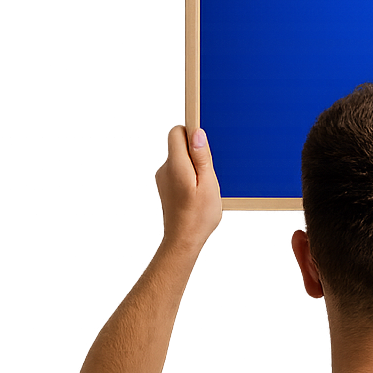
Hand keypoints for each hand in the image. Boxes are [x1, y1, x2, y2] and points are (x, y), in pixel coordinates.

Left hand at [155, 126, 222, 250]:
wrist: (184, 240)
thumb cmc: (198, 217)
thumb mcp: (208, 184)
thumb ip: (202, 157)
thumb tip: (197, 134)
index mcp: (176, 166)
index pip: (177, 133)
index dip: (192, 133)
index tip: (203, 143)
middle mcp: (165, 170)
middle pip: (179, 145)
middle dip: (195, 153)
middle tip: (207, 173)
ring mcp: (163, 178)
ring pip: (180, 159)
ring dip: (193, 167)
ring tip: (202, 187)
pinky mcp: (165, 186)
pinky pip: (178, 171)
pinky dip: (188, 176)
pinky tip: (196, 192)